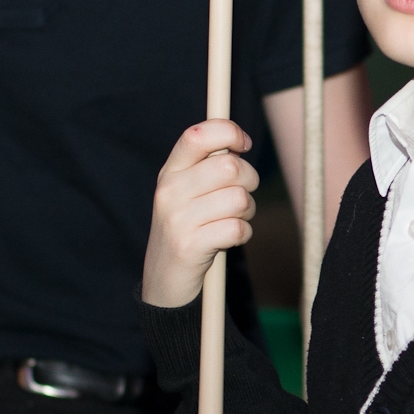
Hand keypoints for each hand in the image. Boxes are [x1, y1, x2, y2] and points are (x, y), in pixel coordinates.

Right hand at [141, 120, 258, 310]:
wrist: (163, 281)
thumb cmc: (186, 229)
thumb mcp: (185, 193)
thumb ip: (206, 165)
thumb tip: (237, 140)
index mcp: (169, 172)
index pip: (198, 135)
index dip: (229, 132)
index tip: (244, 145)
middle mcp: (169, 191)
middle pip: (230, 166)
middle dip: (250, 180)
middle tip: (242, 195)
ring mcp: (177, 219)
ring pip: (239, 198)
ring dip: (248, 211)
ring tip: (233, 220)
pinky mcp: (189, 246)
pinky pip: (237, 228)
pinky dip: (243, 234)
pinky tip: (228, 239)